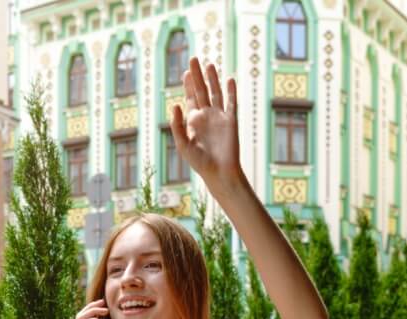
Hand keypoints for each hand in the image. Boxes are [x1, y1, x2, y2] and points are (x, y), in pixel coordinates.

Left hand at [170, 58, 243, 194]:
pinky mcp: (231, 120)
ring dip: (213, 79)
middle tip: (193, 58)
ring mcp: (219, 116)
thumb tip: (175, 105)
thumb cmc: (199, 162)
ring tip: (209, 64)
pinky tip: (229, 79)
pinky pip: (231, 102)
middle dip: (197, 75)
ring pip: (216, 93)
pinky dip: (231, 90)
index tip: (186, 71)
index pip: (190, 98)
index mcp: (193, 120)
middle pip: (201, 90)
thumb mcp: (183, 145)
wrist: (219, 172)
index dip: (187, 84)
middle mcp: (206, 115)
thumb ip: (177, 125)